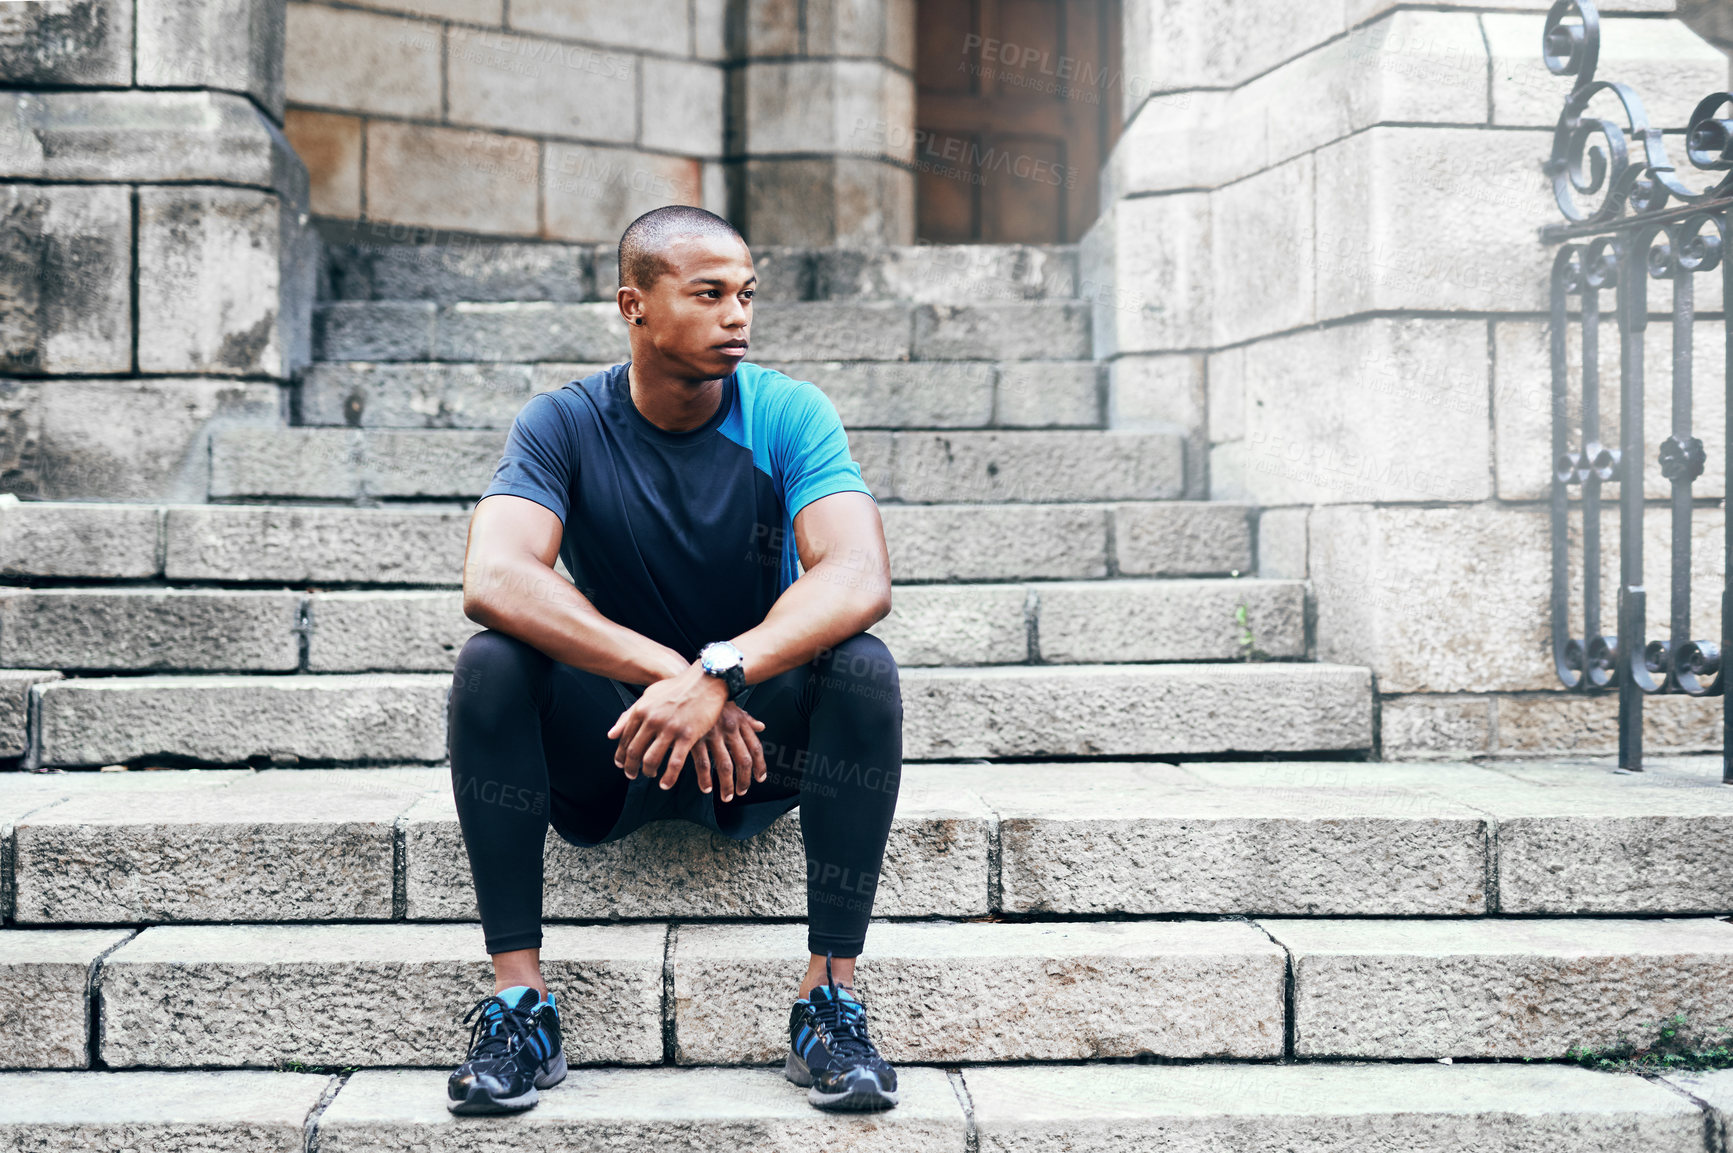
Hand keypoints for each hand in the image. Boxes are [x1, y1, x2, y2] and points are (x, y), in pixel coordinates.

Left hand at [608, 664, 729, 789]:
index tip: (622, 764)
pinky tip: (666, 783)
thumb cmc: (677, 687)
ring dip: (648, 772)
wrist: (705, 680)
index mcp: (641, 710)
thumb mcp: (649, 696)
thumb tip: (611, 734)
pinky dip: (668, 777)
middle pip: (635, 751)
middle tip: (632, 775)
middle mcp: (652, 720)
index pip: (625, 738)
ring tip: (650, 776)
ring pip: (651, 759)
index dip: (621, 755)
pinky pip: (674, 763)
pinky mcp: (687, 735)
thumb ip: (629, 715)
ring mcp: (670, 728)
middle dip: (631, 767)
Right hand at [691, 701, 767, 801]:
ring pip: (724, 765)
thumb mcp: (734, 706)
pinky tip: (707, 788)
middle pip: (743, 760)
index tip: (760, 778)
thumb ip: (748, 719)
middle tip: (742, 792)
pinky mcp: (695, 738)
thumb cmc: (713, 698)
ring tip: (727, 797)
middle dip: (744, 780)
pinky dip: (705, 778)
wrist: (691, 685)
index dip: (759, 765)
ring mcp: (712, 734)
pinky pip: (702, 763)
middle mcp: (729, 729)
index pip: (755, 748)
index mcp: (740, 722)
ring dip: (727, 785)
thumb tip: (761, 726)